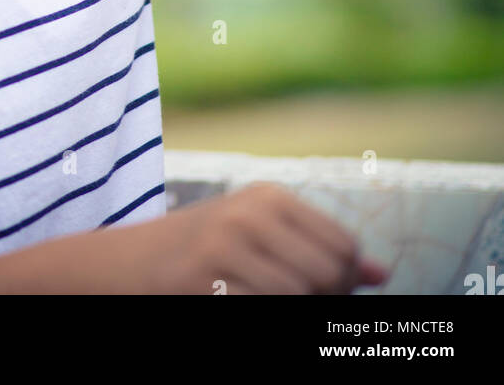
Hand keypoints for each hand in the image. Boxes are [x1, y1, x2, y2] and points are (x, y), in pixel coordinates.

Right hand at [100, 181, 390, 294]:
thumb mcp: (262, 237)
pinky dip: (261, 313)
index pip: (344, 247)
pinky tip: (236, 301)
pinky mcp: (203, 280)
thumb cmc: (206, 253)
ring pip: (298, 297)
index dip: (342, 281)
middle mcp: (250, 213)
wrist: (128, 264)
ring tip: (260, 297)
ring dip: (291, 311)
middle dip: (321, 300)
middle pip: (327, 276)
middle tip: (292, 301)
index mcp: (270, 197)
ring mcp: (224, 246)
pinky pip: (263, 309)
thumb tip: (382, 274)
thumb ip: (320, 250)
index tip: (318, 291)